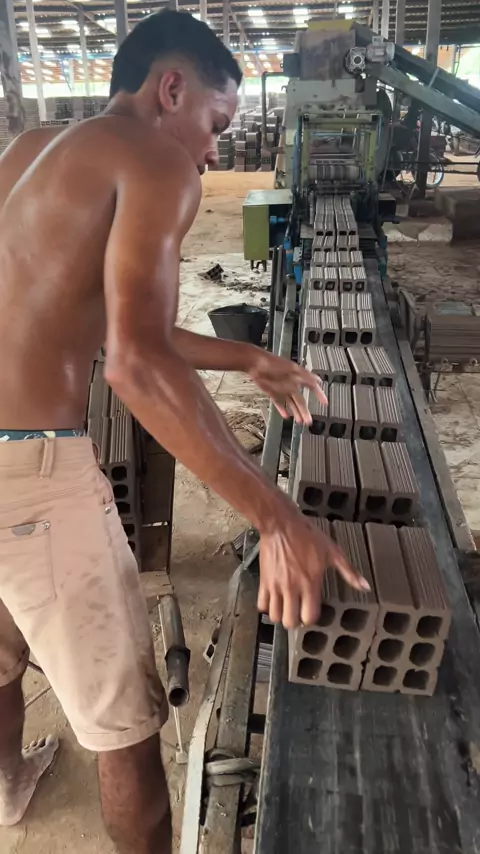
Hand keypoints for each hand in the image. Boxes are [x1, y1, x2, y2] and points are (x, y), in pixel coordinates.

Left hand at [247, 349, 326, 424]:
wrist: (256, 363)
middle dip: (305, 411)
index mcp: (298, 377)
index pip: (311, 387)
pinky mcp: (272, 393)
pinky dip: (282, 409)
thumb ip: (306, 376)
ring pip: (291, 404)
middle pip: (300, 400)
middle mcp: (292, 384)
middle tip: (309, 421)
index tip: (324, 402)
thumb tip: (318, 381)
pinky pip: (279, 403)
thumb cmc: (274, 363)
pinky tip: (287, 416)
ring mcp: (282, 389)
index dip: (318, 394)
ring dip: (296, 412)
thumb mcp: (293, 369)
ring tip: (300, 421)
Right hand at [257, 509, 369, 628]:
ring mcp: (276, 586)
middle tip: (298, 612)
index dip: (311, 618)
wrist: (281, 524)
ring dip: (281, 615)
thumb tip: (365, 586)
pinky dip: (267, 606)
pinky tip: (274, 599)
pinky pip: (261, 605)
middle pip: (290, 621)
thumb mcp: (333, 552)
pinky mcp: (264, 581)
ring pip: (275, 616)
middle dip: (296, 621)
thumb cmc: (307, 536)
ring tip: (286, 607)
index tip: (312, 611)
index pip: (309, 617)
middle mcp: (292, 588)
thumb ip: (348, 572)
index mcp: (310, 583)